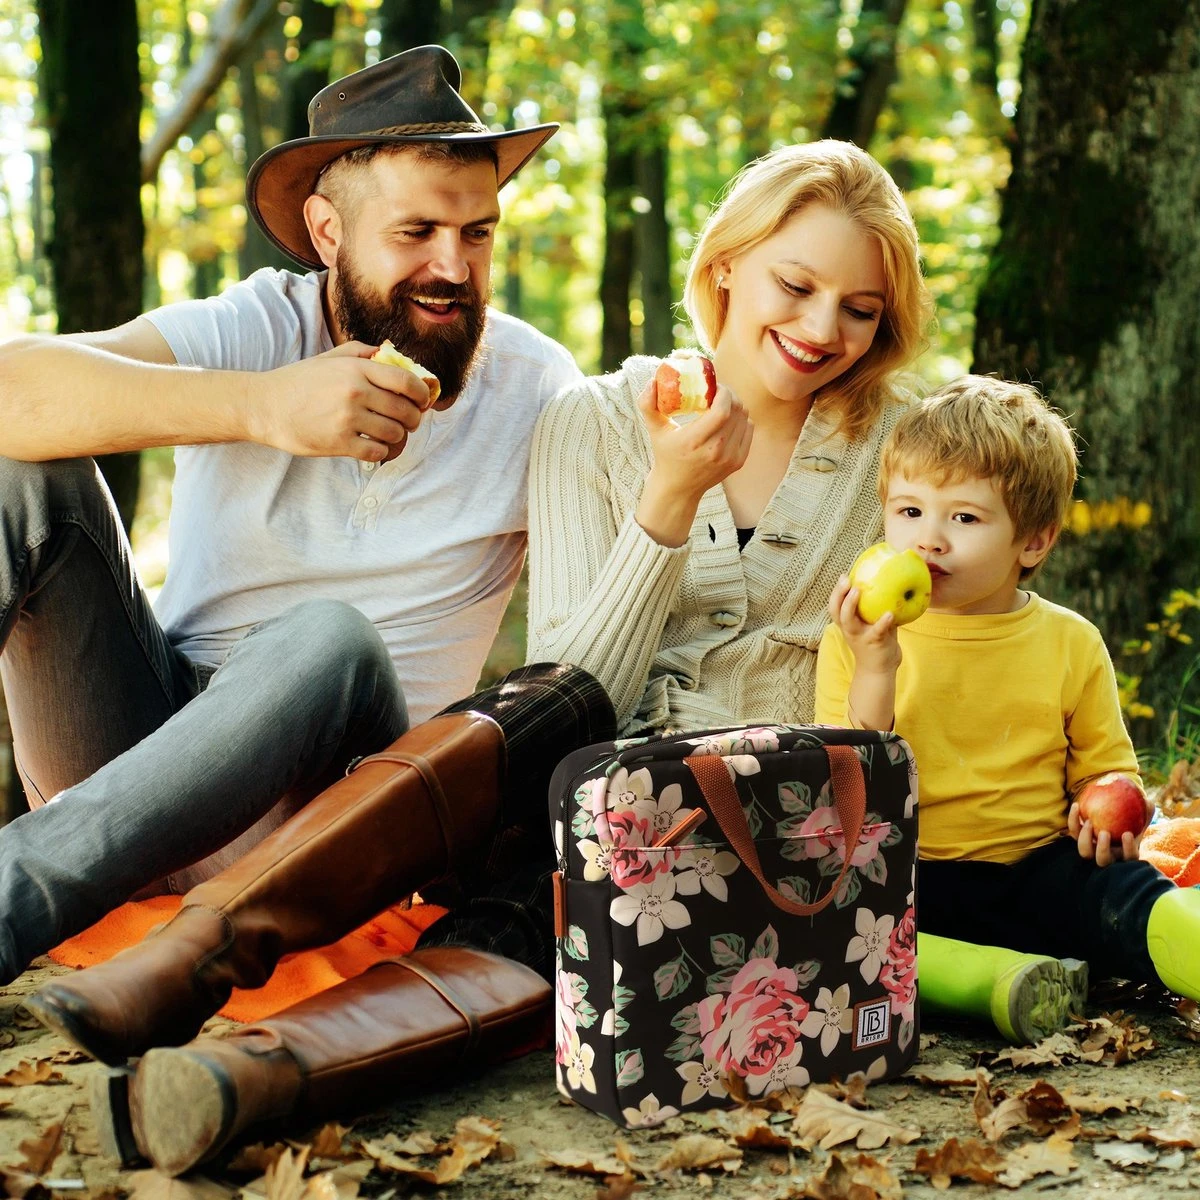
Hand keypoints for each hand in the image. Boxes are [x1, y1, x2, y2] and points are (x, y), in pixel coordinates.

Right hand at [253, 341, 435, 461]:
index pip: (406, 381)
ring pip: (395, 433)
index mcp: (356, 369)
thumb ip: (362, 353)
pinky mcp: (339, 443)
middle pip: (405, 410)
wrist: (265, 406)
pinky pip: (377, 452)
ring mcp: (348, 419)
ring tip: (390, 433)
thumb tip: (392, 354)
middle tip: (410, 421)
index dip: (422, 393)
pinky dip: (382, 452)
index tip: (423, 400)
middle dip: (414, 418)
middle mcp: (355, 392)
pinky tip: (375, 447)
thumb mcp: (330, 358)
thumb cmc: (299, 381)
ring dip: (398, 436)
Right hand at [634, 380, 752, 546]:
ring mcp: (730, 458)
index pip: (722, 411)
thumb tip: (652, 381)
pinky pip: (749, 429)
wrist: (679, 488)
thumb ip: (648, 404)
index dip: (723, 392)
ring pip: (745, 418)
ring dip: (736, 405)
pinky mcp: (739, 461)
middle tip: (718, 391)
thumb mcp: (654, 430)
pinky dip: (742, 419)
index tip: (714, 386)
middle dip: (729, 395)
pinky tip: (729, 419)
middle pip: (736, 411)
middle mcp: (715, 451)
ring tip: (722, 404)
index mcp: (694, 442)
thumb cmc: (665, 455)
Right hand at [827, 575, 900, 676]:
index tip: (844, 577)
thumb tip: (889, 587)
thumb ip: (875, 611)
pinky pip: (877, 631)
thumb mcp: (871, 626)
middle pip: (836, 611)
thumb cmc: (877, 645)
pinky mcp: (874, 643)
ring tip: (858, 590)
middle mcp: (849, 630)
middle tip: (846, 580)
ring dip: (850, 605)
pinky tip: (889, 614)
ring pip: (848, 621)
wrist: (878, 672)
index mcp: (847, 625)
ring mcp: (860, 637)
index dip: (836, 592)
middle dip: (838, 594)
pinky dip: (882, 622)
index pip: (835, 607)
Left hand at [1067, 801, 1143, 865]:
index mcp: (1124, 854)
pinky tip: (1077, 805)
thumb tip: (1150, 802)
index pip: (1129, 857)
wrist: (1112, 821)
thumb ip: (1145, 813)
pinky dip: (1073, 820)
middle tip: (1104, 832)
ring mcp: (1091, 850)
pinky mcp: (1079, 838)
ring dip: (1086, 838)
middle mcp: (1108, 856)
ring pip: (1085, 853)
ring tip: (1089, 821)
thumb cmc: (1130, 823)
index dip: (1128, 849)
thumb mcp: (1139, 820)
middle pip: (1103, 861)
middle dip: (1102, 849)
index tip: (1127, 834)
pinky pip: (1073, 833)